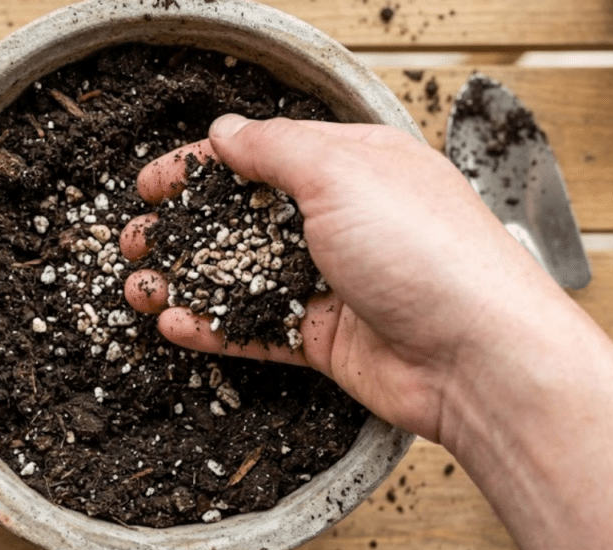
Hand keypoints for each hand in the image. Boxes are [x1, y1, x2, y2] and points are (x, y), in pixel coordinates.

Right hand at [121, 114, 569, 441]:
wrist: (479, 355)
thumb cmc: (425, 249)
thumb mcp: (341, 173)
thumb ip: (275, 148)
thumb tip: (226, 131)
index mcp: (350, 167)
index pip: (260, 156)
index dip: (200, 167)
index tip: (151, 184)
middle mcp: (340, 221)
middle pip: (243, 219)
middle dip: (182, 230)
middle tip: (133, 241)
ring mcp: (332, 281)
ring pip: (243, 279)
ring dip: (188, 282)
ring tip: (138, 289)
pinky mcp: (327, 336)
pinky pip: (260, 330)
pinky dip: (217, 328)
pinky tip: (177, 325)